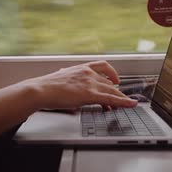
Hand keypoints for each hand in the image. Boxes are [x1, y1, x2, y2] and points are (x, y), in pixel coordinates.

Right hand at [22, 61, 137, 110]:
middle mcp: (88, 73)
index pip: (102, 66)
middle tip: (119, 100)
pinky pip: (111, 98)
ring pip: (112, 90)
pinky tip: (130, 104)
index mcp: (81, 68)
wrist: (40, 90)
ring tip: (126, 104)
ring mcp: (90, 83)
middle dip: (116, 92)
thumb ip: (68, 80)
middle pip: (109, 82)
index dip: (112, 73)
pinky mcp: (90, 94)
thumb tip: (68, 84)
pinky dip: (123, 102)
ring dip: (120, 98)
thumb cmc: (46, 86)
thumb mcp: (61, 79)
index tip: (116, 80)